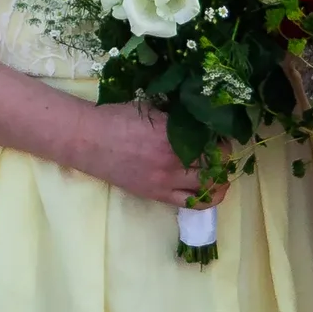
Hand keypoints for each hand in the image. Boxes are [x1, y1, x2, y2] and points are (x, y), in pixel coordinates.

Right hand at [83, 101, 222, 209]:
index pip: (214, 141)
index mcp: (173, 134)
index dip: (224, 137)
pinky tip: (211, 189)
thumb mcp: (151, 108)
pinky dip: (206, 198)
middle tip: (223, 150)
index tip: (223, 133)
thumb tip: (202, 116)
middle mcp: (173, 160)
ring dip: (220, 178)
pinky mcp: (156, 195)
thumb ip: (178, 116)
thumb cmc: (116, 118)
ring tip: (220, 171)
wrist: (87, 140)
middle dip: (225, 156)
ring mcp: (165, 181)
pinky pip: (190, 203)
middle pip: (216, 164)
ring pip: (208, 187)